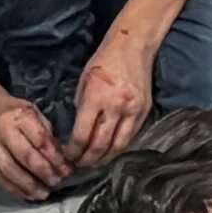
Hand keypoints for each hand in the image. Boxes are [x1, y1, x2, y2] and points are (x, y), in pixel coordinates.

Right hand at [0, 91, 69, 201]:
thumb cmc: (14, 112)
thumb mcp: (34, 113)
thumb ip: (46, 134)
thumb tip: (63, 160)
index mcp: (19, 115)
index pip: (40, 140)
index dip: (55, 158)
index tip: (67, 170)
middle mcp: (0, 130)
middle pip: (25, 157)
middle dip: (44, 173)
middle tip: (57, 182)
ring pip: (10, 171)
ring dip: (29, 185)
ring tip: (44, 193)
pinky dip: (14, 188)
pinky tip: (27, 194)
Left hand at [65, 35, 155, 169]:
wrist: (133, 46)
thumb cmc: (103, 61)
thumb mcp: (83, 82)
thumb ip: (81, 108)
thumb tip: (79, 131)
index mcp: (96, 98)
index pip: (82, 135)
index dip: (72, 151)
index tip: (67, 156)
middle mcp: (116, 107)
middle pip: (100, 145)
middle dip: (87, 160)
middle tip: (78, 166)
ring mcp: (133, 110)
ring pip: (118, 145)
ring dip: (104, 158)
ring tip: (95, 163)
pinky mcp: (144, 111)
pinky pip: (131, 136)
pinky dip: (119, 147)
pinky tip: (110, 150)